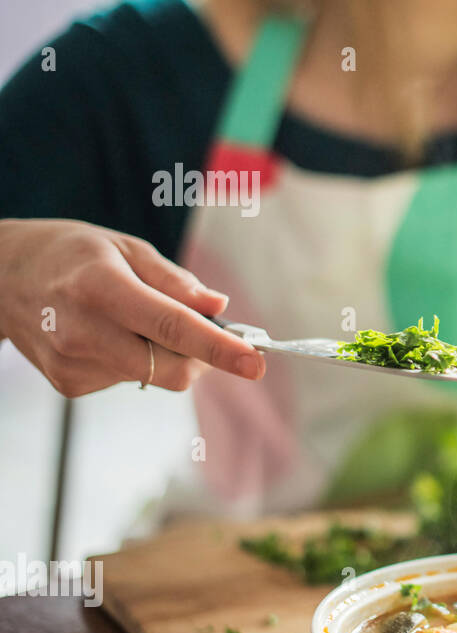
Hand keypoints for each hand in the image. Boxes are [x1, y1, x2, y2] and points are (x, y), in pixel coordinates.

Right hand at [0, 219, 264, 396]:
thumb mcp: (125, 248)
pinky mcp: (69, 384)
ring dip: (165, 354)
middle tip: (205, 329)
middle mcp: (83, 332)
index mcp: (101, 288)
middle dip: (201, 356)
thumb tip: (219, 307)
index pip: (172, 327)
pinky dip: (136, 361)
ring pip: (154, 376)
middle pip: (171, 369)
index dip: (219, 348)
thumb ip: (175, 281)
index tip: (255, 362)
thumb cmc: (70, 254)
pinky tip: (109, 335)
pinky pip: (130, 380)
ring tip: (132, 319)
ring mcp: (73, 364)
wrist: (1, 278)